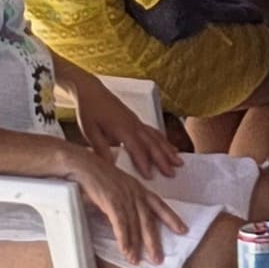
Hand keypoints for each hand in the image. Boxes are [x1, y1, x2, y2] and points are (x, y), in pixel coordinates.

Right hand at [61, 142, 190, 259]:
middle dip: (153, 241)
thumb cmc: (97, 175)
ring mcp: (124, 196)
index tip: (183, 230)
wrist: (81, 163)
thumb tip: (125, 222)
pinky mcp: (111, 200)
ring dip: (135, 245)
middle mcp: (135, 192)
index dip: (171, 218)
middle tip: (158, 259)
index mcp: (138, 188)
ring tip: (137, 261)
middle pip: (148, 220)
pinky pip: (120, 223)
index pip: (159, 204)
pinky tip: (125, 250)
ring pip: (134, 224)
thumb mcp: (117, 187)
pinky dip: (123, 238)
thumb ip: (124, 202)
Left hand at [65, 75, 182, 179]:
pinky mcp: (137, 120)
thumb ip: (101, 149)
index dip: (144, 163)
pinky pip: (154, 131)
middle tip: (172, 173)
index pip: (136, 148)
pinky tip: (171, 147)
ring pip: (157, 137)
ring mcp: (137, 122)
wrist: (91, 91)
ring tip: (179, 162)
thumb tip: (108, 166)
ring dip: (168, 150)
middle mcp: (133, 124)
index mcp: (121, 128)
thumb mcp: (90, 132)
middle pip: (152, 144)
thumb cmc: (89, 110)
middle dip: (163, 159)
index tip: (150, 176)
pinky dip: (164, 141)